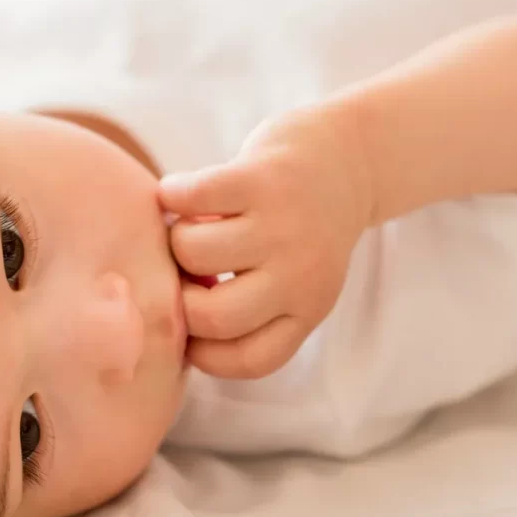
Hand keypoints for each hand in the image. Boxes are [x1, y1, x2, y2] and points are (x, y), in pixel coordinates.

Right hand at [159, 107, 372, 378]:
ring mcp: (283, 226)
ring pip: (192, 252)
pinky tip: (178, 193)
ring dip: (174, 238)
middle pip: (212, 317)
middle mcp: (301, 274)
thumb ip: (251, 306)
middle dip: (179, 297)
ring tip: (189, 224)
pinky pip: (191, 197)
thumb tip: (170, 319)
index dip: (205, 355)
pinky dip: (171, 194)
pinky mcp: (263, 178)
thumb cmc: (299, 227)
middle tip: (182, 272)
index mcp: (309, 308)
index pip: (250, 360)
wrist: (345, 156)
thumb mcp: (294, 279)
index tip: (191, 332)